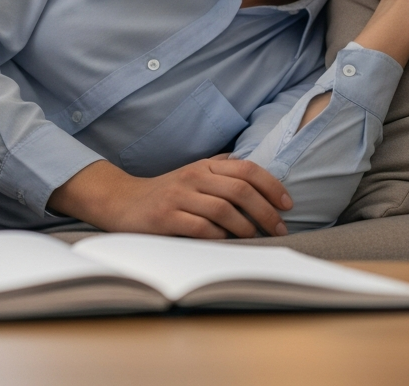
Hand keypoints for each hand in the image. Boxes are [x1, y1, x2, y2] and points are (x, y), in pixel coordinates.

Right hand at [47, 158, 292, 238]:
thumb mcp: (191, 173)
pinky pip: (201, 228)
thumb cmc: (164, 192)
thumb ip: (218, 168)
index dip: (272, 186)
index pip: (247, 169)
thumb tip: (250, 166)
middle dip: (266, 211)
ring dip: (246, 227)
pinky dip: (219, 237)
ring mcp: (178, 197)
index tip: (287, 205)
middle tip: (278, 228)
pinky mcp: (165, 218)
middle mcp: (193, 177)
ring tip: (255, 238)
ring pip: (224, 210)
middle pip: (241, 190)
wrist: (121, 202)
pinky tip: (226, 242)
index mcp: (204, 166)